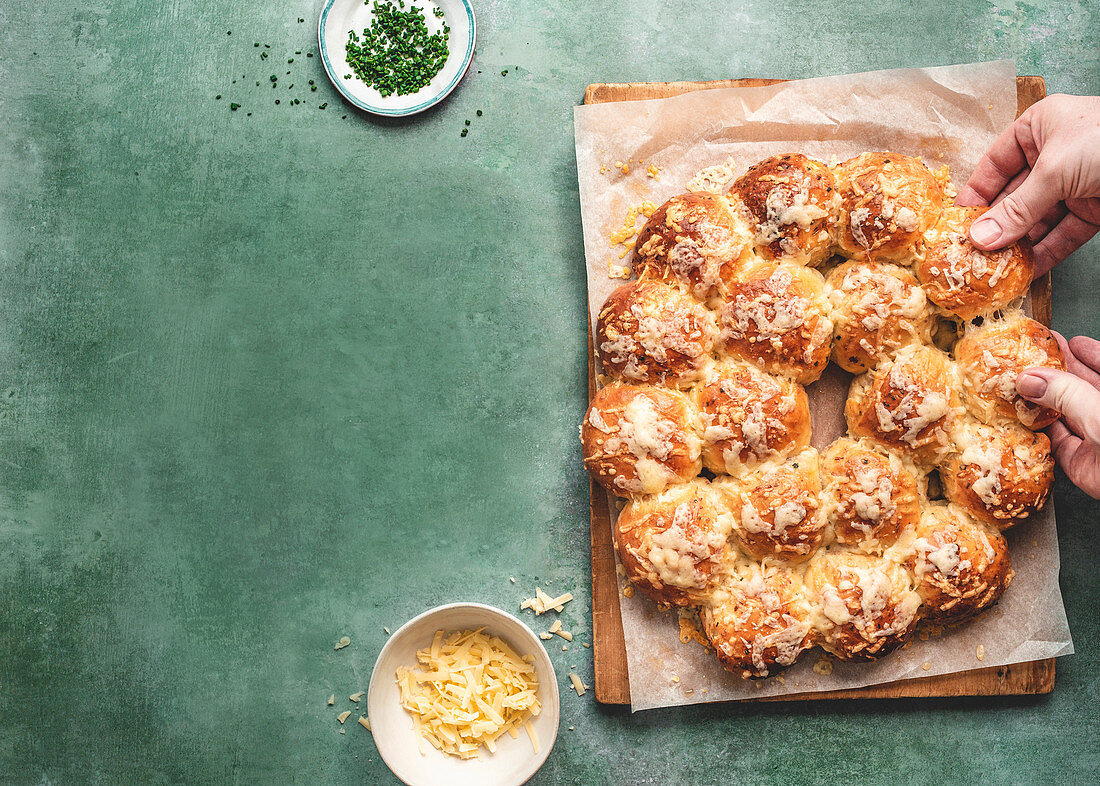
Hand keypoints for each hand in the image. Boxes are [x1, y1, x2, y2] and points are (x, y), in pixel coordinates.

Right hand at [956, 94, 1099, 277]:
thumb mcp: (1054, 172)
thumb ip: (1016, 209)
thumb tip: (980, 239)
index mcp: (1039, 128)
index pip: (994, 165)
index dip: (975, 195)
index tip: (955, 225)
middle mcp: (1054, 154)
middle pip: (1014, 196)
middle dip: (995, 227)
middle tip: (971, 254)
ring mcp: (1075, 183)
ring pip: (1037, 219)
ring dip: (1018, 245)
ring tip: (994, 270)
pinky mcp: (1095, 209)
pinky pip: (1063, 234)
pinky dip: (1046, 253)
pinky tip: (1027, 271)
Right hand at [1016, 333, 1099, 497]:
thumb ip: (1068, 394)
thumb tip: (1031, 378)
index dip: (1088, 352)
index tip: (1067, 341)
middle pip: (1080, 387)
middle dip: (1055, 372)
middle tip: (1029, 358)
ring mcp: (1095, 439)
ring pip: (1062, 413)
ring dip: (1039, 401)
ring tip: (1016, 383)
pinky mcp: (1080, 462)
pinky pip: (1053, 441)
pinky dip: (1035, 430)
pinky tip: (1020, 416)